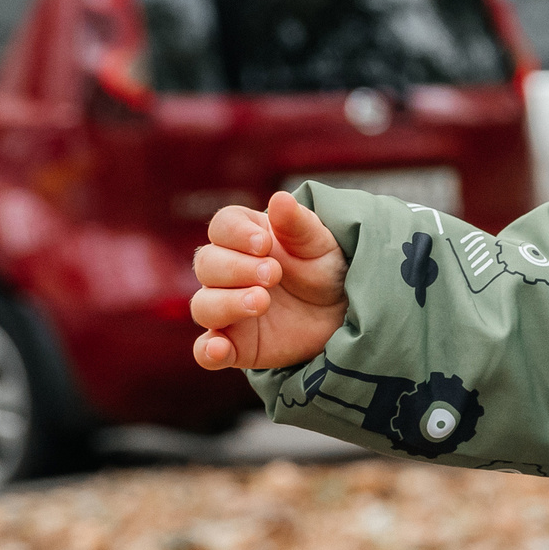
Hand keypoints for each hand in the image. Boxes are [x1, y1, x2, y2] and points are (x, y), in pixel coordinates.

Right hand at [190, 190, 347, 370]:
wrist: (345, 314)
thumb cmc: (328, 269)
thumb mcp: (321, 245)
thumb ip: (299, 224)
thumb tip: (280, 198)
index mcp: (246, 238)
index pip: (222, 227)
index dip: (236, 234)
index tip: (264, 244)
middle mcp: (228, 272)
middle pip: (207, 263)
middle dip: (236, 268)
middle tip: (273, 274)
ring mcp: (227, 308)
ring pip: (203, 305)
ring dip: (227, 303)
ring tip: (261, 301)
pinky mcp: (234, 344)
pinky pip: (206, 350)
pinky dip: (208, 351)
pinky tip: (220, 348)